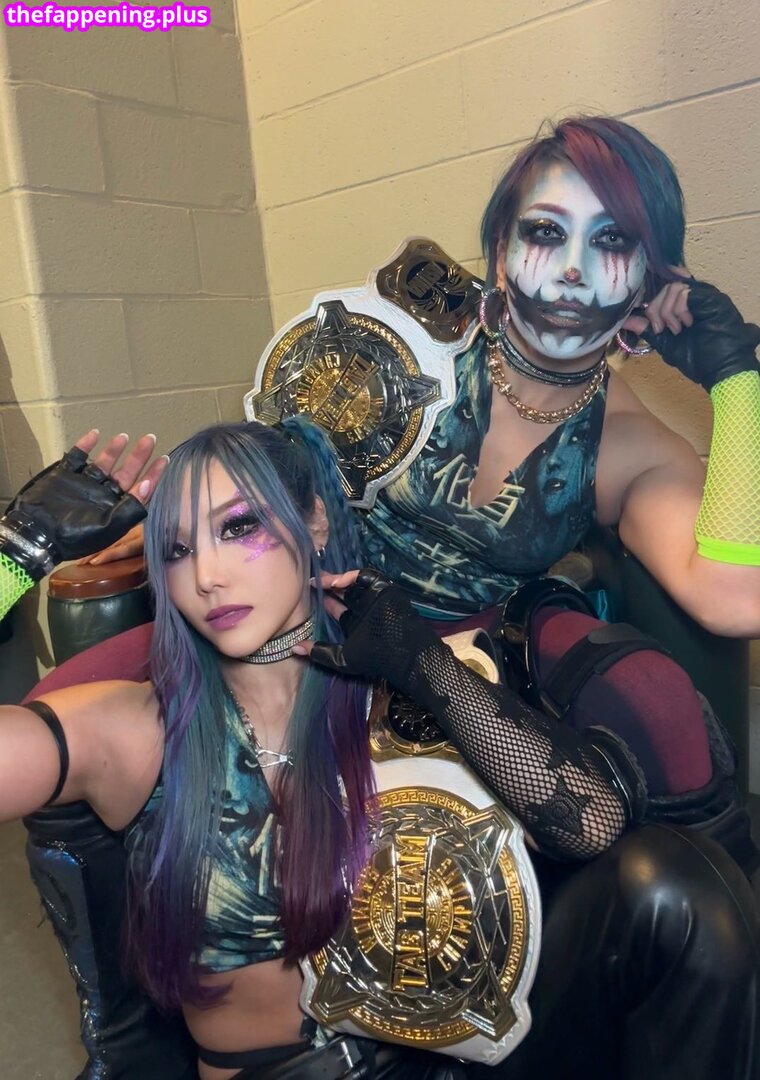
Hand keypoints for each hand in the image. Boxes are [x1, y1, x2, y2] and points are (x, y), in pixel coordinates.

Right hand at [0, 430, 166, 580]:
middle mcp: (102, 495)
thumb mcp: (108, 528)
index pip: (140, 490)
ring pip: (103, 463)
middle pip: (125, 473)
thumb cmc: (75, 536)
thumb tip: (148, 486)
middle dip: (138, 456)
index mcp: (115, 508)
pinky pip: (77, 457)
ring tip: (124, 437)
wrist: (37, 533)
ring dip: (114, 450)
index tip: (164, 460)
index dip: (153, 475)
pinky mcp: (66, 475)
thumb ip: (130, 509)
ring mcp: (84, 484)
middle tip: (150, 439)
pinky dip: (85, 445)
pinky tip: (95, 434)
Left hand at [299, 568, 437, 692]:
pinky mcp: (383, 588)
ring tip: (319, 580)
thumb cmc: (373, 657)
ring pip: (352, 582)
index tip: (307, 594)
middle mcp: (364, 608)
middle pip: (343, 592)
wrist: (402, 653)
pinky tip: (336, 582)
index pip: (336, 608)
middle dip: (327, 586)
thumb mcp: (342, 658)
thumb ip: (319, 653)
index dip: (323, 601)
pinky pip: (366, 576)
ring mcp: (374, 597)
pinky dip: (350, 577)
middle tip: (310, 582)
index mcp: (356, 623)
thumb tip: (293, 648)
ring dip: (335, 580)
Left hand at [624, 276, 759, 390]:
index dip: (652, 294)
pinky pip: (684, 292)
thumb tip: (625, 320)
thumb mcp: (665, 343)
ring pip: (672, 288)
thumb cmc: (697, 357)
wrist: (719, 368)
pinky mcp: (710, 297)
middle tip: (661, 330)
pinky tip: (686, 324)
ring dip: (667, 312)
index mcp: (682, 306)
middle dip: (655, 310)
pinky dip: (678, 309)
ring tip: (676, 329)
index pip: (663, 287)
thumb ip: (647, 329)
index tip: (645, 311)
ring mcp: (703, 295)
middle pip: (663, 287)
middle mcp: (693, 297)